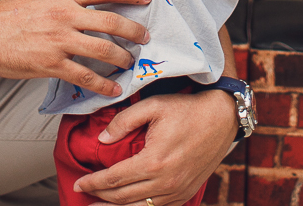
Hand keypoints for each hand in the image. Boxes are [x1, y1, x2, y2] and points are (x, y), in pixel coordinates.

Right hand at [0, 0, 150, 97]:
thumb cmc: (10, 16)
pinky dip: (103, 84)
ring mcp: (59, 40)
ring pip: (103, 49)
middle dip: (133, 30)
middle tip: (145, 37)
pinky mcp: (52, 64)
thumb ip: (67, 1)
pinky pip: (86, 76)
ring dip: (122, 57)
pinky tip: (113, 89)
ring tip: (130, 62)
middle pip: (110, 21)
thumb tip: (90, 4)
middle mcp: (65, 15)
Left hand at [74, 89, 237, 205]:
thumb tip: (103, 138)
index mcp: (154, 161)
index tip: (79, 184)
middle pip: (122, 197)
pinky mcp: (186, 193)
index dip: (93, 183)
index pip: (113, 179)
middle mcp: (165, 181)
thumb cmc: (189, 109)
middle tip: (84, 194)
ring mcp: (177, 190)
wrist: (222, 117)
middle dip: (99, 197)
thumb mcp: (153, 105)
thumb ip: (124, 121)